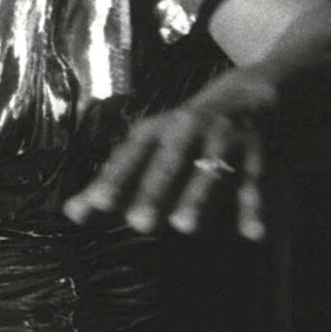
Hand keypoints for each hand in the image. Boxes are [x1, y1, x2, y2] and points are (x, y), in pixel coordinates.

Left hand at [63, 66, 281, 240]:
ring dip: (197, 198)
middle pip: (167, 163)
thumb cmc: (186, 132)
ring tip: (184, 227)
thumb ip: (114, 182)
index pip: (129, 156)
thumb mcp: (151, 147)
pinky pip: (255, 184)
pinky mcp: (259, 155)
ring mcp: (224, 141)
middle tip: (138, 223)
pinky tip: (251, 236)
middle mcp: (186, 132)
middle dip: (153, 191)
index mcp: (155, 132)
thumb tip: (71, 214)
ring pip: (210, 172)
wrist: (252, 95)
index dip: (114, 179)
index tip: (96, 203)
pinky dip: (254, 208)